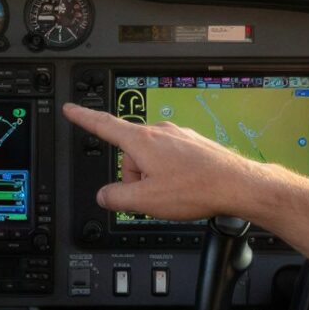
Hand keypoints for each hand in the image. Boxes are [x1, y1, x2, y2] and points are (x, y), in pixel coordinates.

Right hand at [63, 102, 283, 221]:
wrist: (237, 185)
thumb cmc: (196, 188)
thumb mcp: (145, 200)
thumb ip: (116, 197)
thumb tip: (104, 195)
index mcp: (142, 140)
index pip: (103, 125)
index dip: (83, 118)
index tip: (71, 109)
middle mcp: (160, 132)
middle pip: (131, 153)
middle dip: (134, 176)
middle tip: (151, 196)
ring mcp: (178, 136)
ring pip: (152, 158)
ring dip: (154, 176)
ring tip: (174, 193)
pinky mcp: (193, 144)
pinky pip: (171, 159)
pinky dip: (172, 174)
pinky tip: (185, 187)